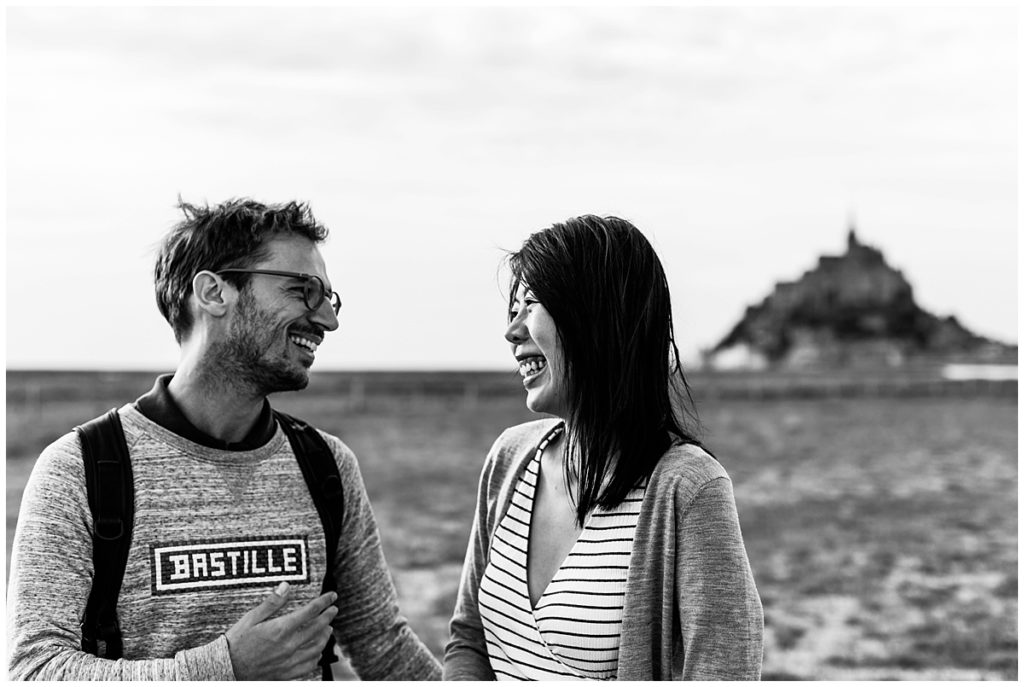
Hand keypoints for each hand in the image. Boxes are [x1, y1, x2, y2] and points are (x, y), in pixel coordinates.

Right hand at [224, 582, 338, 679]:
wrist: (226, 668)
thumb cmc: (236, 642)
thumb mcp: (251, 618)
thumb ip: (271, 603)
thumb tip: (286, 586)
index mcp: (280, 629)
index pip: (310, 611)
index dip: (324, 602)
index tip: (332, 596)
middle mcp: (288, 646)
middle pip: (317, 628)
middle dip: (328, 617)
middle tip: (334, 609)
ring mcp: (288, 661)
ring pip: (316, 647)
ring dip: (325, 636)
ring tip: (327, 628)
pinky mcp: (286, 674)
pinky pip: (308, 665)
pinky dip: (316, 656)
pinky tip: (317, 651)